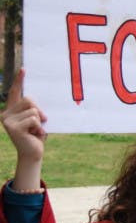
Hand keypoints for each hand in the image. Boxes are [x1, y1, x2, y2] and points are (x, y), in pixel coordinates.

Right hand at [1, 70, 46, 190]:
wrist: (33, 153)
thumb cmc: (36, 135)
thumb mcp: (36, 119)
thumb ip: (34, 109)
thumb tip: (38, 103)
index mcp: (12, 110)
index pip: (14, 92)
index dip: (19, 80)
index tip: (24, 69)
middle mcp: (6, 113)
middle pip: (29, 99)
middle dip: (39, 110)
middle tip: (42, 122)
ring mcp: (7, 120)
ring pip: (33, 110)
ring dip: (40, 121)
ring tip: (36, 130)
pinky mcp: (13, 128)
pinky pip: (34, 119)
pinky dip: (39, 127)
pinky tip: (35, 135)